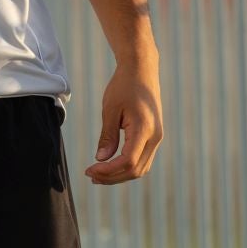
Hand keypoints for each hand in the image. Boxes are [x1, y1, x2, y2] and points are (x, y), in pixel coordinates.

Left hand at [84, 55, 163, 184]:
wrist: (142, 70)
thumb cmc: (123, 85)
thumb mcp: (110, 109)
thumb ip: (107, 135)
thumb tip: (101, 159)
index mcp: (144, 129)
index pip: (127, 162)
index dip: (108, 171)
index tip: (89, 170)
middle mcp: (155, 137)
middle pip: (135, 170)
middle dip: (112, 177)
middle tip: (90, 175)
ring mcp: (157, 137)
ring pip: (141, 168)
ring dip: (120, 175)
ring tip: (98, 174)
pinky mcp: (154, 136)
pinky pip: (143, 159)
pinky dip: (127, 167)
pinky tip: (111, 165)